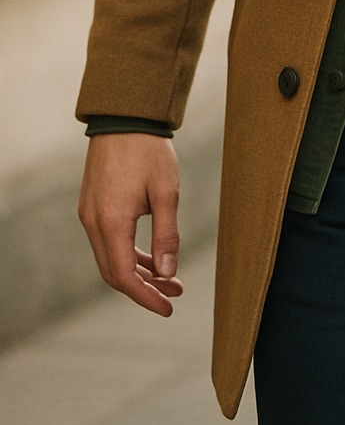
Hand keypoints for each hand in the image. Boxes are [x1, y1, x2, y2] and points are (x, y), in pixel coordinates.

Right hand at [78, 134, 183, 316]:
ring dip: (138, 271)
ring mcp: (89, 214)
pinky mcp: (92, 206)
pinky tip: (152, 256)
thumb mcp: (166, 192)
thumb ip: (167, 234)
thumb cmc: (148, 151)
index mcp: (111, 222)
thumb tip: (168, 272)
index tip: (168, 307)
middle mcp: (93, 222)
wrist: (125, 117)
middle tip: (174, 293)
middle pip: (114, 272)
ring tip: (170, 278)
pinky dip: (129, 253)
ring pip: (111, 257)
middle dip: (145, 288)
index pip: (124, 276)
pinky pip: (108, 241)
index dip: (146, 297)